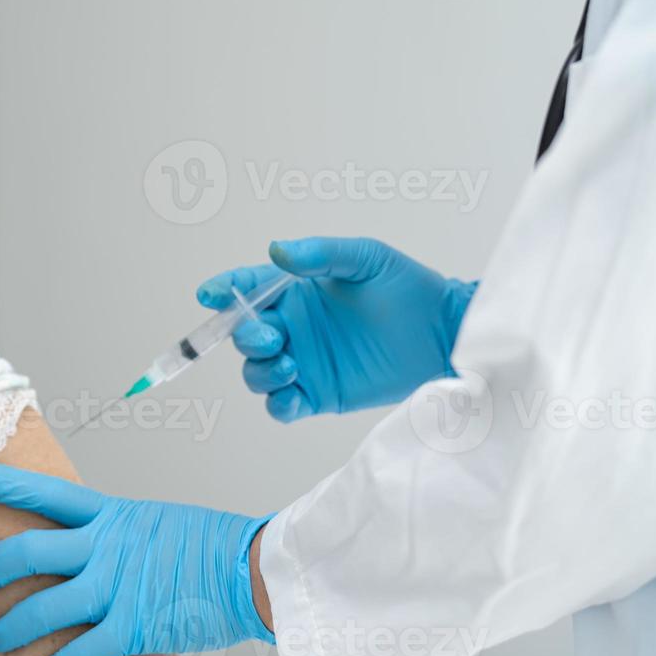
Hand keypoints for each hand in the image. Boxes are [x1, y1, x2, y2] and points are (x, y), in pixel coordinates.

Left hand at [0, 463, 270, 655]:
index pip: (50, 493)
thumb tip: (98, 546)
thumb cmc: (214, 545)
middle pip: (31, 551)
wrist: (251, 567)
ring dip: (14, 626)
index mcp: (113, 515)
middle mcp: (106, 547)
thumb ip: (121, 533)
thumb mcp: (158, 521)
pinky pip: (84, 650)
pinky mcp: (133, 625)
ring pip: (46, 607)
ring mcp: (117, 586)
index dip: (9, 485)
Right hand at [197, 236, 475, 420]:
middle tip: (274, 337)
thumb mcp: (365, 258)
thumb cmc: (408, 288)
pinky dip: (277, 403)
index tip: (210, 295)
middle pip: (243, 336)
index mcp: (295, 291)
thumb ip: (320, 254)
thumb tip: (277, 250)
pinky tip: (294, 394)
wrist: (444, 336)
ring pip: (256, 372)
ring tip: (292, 365)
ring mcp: (303, 363)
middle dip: (245, 337)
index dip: (223, 290)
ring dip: (261, 371)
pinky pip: (281, 405)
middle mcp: (293, 327)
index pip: (246, 288)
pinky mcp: (318, 395)